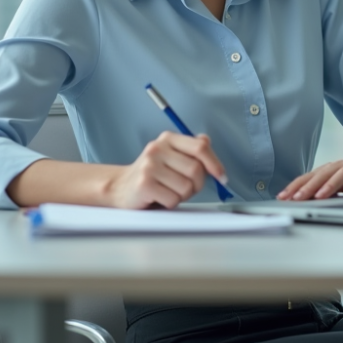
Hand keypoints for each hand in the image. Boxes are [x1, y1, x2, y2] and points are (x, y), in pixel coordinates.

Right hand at [106, 132, 228, 209]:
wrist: (121, 188)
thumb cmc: (152, 175)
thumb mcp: (172, 158)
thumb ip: (190, 150)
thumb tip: (206, 141)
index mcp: (168, 139)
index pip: (200, 146)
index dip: (215, 163)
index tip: (221, 177)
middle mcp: (157, 148)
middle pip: (196, 170)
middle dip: (196, 185)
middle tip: (184, 188)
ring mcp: (149, 165)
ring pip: (186, 187)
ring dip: (182, 196)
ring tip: (168, 191)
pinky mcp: (144, 184)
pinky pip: (173, 199)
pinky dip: (170, 203)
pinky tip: (159, 197)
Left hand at [276, 157, 342, 200]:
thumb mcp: (339, 186)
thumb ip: (323, 191)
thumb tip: (299, 202)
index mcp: (331, 169)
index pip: (310, 176)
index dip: (296, 186)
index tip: (283, 197)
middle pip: (324, 174)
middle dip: (309, 186)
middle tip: (297, 198)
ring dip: (331, 185)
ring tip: (321, 196)